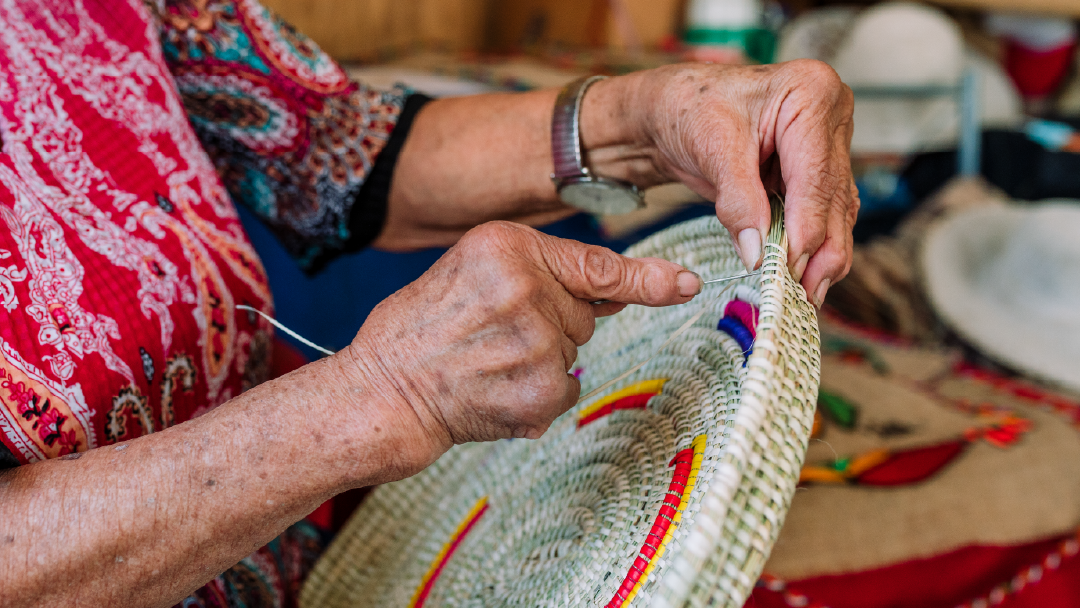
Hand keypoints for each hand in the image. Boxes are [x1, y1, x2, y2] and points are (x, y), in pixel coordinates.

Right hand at [339, 221, 702, 471]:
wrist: (384, 389)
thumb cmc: (422, 328)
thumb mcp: (471, 269)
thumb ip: (540, 271)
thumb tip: (618, 288)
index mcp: (507, 245)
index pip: (597, 265)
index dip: (650, 279)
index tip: (687, 283)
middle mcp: (528, 286)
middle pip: (584, 312)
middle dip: (550, 324)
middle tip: (491, 335)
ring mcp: (537, 340)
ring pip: (574, 351)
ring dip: (542, 361)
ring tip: (486, 361)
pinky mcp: (541, 388)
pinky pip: (566, 388)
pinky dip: (537, 395)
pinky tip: (494, 388)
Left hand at [582, 60, 858, 306]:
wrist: (671, 108)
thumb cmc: (688, 109)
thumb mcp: (711, 149)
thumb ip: (738, 201)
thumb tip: (757, 252)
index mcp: (811, 93)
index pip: (816, 175)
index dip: (806, 227)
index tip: (791, 268)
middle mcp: (831, 116)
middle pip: (834, 196)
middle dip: (819, 250)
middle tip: (804, 294)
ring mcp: (828, 144)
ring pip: (836, 211)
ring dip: (822, 256)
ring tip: (806, 296)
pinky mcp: (816, 170)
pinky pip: (823, 214)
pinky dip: (812, 246)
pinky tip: (805, 277)